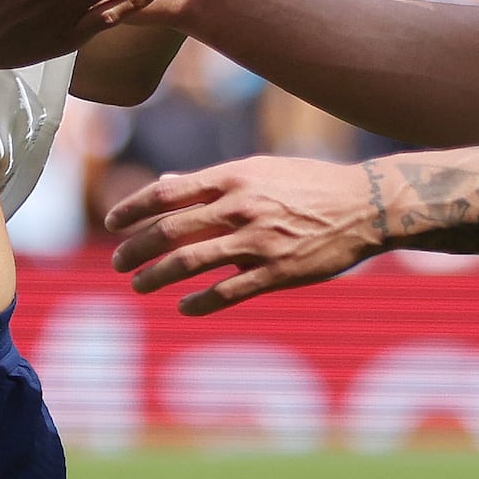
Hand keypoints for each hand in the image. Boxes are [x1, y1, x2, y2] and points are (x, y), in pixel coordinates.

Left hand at [107, 150, 390, 313]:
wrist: (366, 205)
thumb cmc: (311, 184)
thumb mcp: (260, 170)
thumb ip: (212, 182)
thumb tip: (165, 185)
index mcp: (234, 177)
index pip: (167, 193)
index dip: (132, 208)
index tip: (111, 222)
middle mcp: (241, 207)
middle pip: (170, 231)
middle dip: (135, 249)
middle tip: (117, 263)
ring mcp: (258, 242)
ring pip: (189, 263)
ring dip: (156, 277)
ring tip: (139, 286)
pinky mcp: (276, 272)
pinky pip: (226, 293)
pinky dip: (198, 303)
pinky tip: (183, 307)